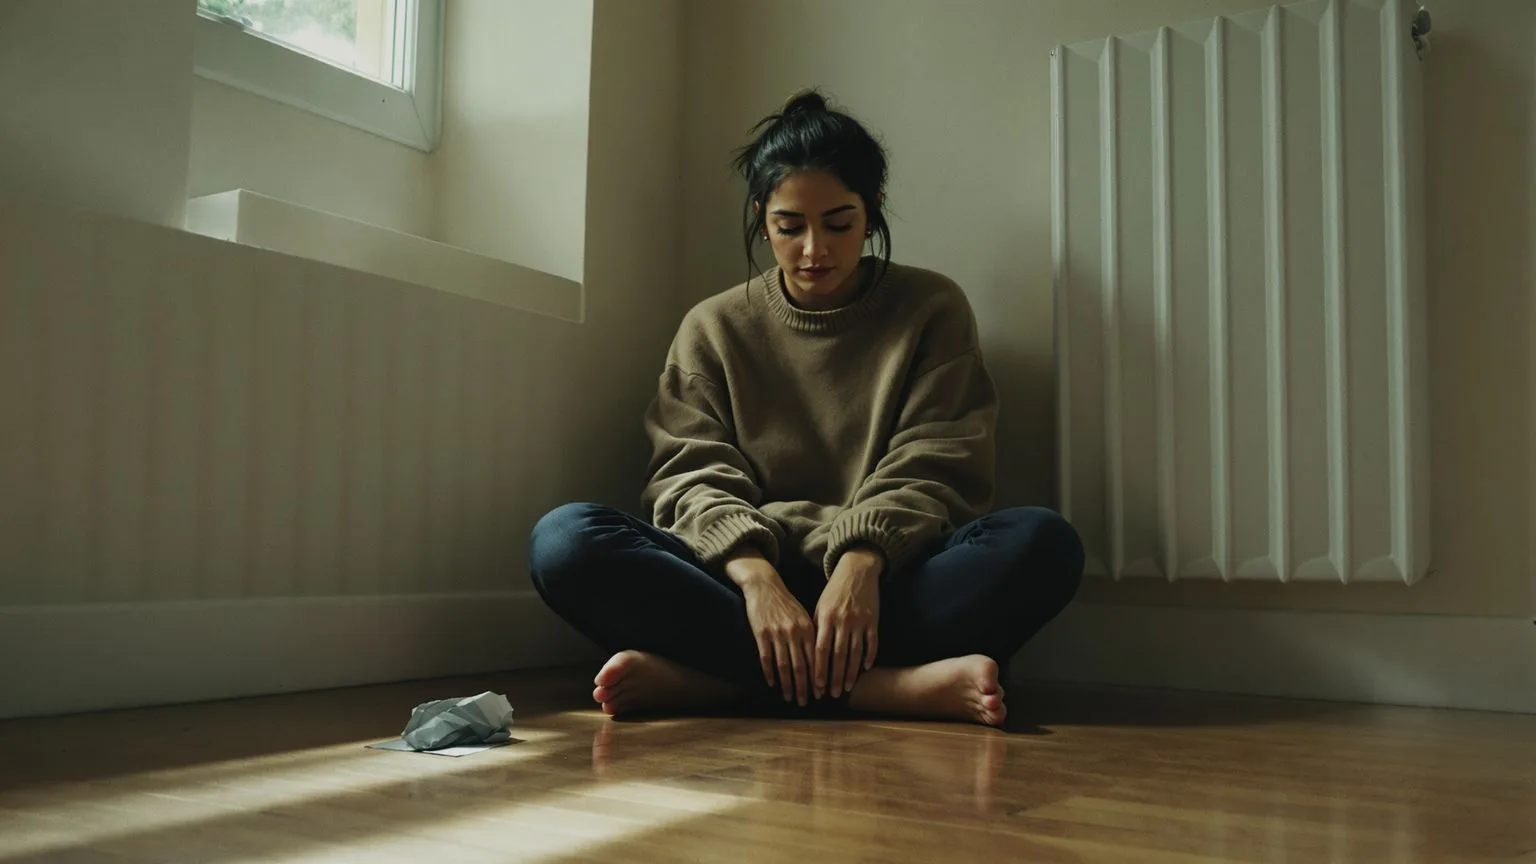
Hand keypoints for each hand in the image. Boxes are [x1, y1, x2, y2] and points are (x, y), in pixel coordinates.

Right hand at [726, 549, 814, 705]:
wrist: (765, 585)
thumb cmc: (786, 603)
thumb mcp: (803, 616)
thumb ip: (811, 635)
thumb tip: (820, 659)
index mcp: (808, 628)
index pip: (815, 659)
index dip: (818, 678)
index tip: (821, 693)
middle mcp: (794, 633)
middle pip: (801, 666)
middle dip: (804, 687)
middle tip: (806, 702)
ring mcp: (777, 634)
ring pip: (784, 666)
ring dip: (787, 685)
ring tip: (789, 697)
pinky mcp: (761, 634)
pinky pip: (766, 658)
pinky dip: (770, 673)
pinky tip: (772, 684)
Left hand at [815, 546, 882, 698]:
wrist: (856, 570)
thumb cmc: (834, 591)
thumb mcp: (820, 606)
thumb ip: (816, 628)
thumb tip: (808, 654)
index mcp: (825, 618)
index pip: (820, 649)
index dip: (818, 670)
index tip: (816, 687)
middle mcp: (842, 621)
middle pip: (838, 655)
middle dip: (834, 677)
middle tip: (831, 694)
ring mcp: (859, 620)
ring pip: (855, 652)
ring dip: (850, 672)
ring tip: (846, 687)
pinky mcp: (873, 619)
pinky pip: (872, 642)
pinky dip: (869, 656)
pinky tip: (865, 669)